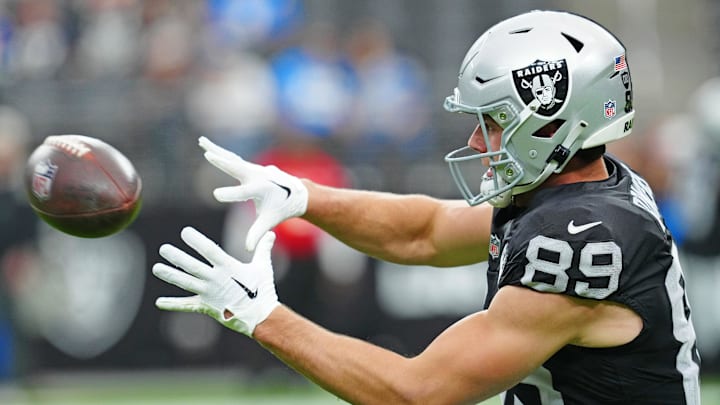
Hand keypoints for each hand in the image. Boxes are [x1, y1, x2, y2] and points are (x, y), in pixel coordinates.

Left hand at [153, 226, 279, 336]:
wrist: (261, 317)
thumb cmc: (262, 290)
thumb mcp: (263, 266)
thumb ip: (263, 248)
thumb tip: (271, 233)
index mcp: (228, 267)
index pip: (209, 250)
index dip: (196, 241)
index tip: (185, 232)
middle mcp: (215, 279)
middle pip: (192, 266)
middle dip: (177, 257)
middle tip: (163, 249)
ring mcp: (209, 294)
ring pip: (186, 283)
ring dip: (170, 275)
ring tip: (156, 268)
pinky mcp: (206, 307)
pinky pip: (187, 305)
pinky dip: (173, 304)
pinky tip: (159, 302)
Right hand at [199, 136, 308, 251]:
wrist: (296, 193)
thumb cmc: (280, 208)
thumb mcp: (269, 220)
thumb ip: (258, 233)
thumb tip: (248, 249)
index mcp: (261, 189)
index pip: (243, 192)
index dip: (230, 194)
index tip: (216, 194)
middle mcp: (256, 176)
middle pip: (236, 168)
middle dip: (223, 163)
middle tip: (209, 155)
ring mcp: (253, 168)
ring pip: (231, 158)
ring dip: (216, 149)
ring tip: (201, 141)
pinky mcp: (248, 166)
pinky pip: (231, 158)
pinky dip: (219, 151)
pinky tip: (205, 143)